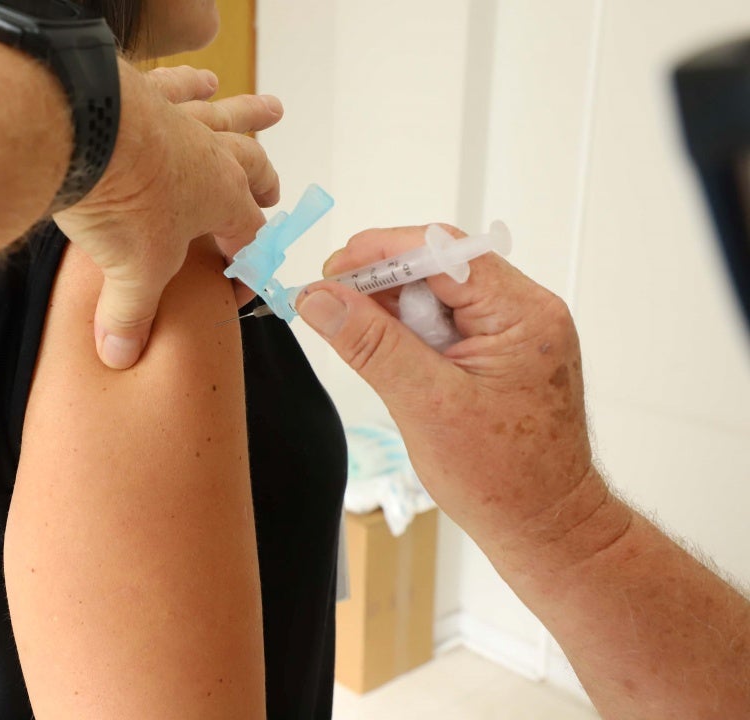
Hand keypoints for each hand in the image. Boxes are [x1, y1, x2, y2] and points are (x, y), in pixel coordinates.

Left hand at [57, 62, 282, 368]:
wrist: (82, 129)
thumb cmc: (121, 199)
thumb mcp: (131, 273)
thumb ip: (130, 316)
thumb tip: (121, 356)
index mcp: (222, 199)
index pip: (249, 236)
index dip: (249, 263)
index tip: (239, 287)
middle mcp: (211, 155)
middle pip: (252, 168)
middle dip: (264, 182)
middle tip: (272, 192)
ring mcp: (180, 119)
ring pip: (228, 115)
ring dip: (250, 115)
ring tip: (270, 110)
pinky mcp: (145, 91)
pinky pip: (179, 83)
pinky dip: (192, 81)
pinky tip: (201, 77)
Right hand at [297, 226, 607, 556]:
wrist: (544, 527)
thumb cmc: (503, 480)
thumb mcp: (425, 406)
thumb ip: (371, 344)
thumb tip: (320, 299)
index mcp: (523, 315)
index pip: (443, 251)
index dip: (380, 253)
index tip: (331, 271)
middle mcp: (527, 311)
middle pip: (440, 265)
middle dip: (380, 280)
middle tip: (329, 302)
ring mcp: (516, 330)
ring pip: (439, 291)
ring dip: (391, 307)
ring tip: (351, 332)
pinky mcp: (501, 349)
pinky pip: (447, 320)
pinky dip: (409, 329)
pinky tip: (383, 351)